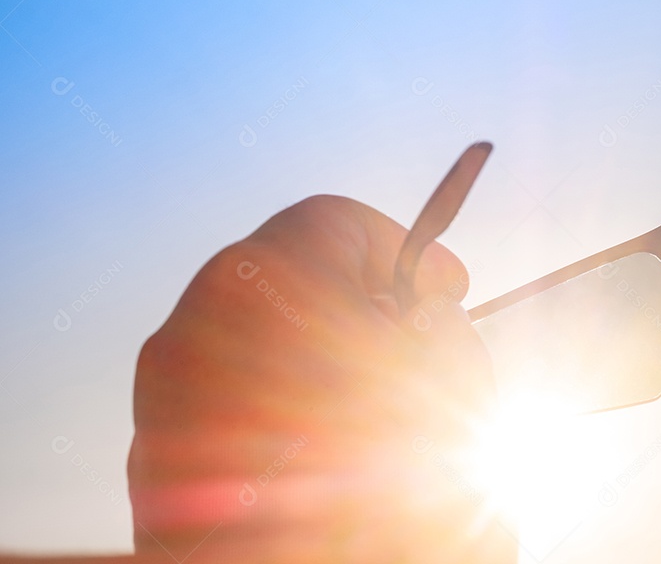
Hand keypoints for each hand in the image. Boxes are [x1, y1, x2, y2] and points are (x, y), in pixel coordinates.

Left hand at [127, 195, 515, 563]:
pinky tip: (328, 457)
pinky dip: (277, 410)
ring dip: (322, 360)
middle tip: (415, 348)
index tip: (443, 289)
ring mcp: (162, 398)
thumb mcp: (453, 380)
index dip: (404, 247)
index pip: (336, 222)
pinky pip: (223, 404)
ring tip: (379, 414)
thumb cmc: (383, 494)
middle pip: (289, 279)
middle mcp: (195, 328)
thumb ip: (438, 323)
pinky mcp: (151, 464)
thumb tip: (416, 319)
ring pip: (255, 343)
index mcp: (264, 284)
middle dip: (363, 308)